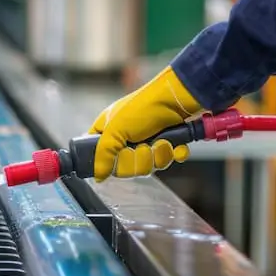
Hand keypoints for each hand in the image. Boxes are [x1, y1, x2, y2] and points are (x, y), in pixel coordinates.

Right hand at [88, 66, 204, 180]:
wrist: (177, 99)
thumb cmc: (143, 107)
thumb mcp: (116, 129)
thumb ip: (103, 154)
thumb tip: (97, 176)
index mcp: (109, 130)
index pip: (99, 155)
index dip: (108, 161)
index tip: (116, 159)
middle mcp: (125, 138)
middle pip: (124, 167)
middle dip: (137, 159)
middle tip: (142, 146)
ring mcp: (145, 143)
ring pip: (145, 167)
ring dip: (156, 156)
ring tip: (161, 142)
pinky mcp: (165, 146)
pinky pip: (165, 162)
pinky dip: (172, 154)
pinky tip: (174, 145)